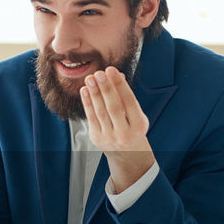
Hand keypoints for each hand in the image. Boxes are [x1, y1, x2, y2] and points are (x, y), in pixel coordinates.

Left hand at [79, 67, 155, 191]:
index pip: (129, 101)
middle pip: (114, 107)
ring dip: (94, 93)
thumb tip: (117, 75)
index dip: (119, 85)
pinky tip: (85, 90)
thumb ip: (126, 95)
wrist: (126, 153)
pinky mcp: (97, 138)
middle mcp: (125, 134)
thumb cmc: (132, 128)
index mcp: (138, 126)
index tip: (112, 71)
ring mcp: (109, 137)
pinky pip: (91, 117)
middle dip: (105, 88)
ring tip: (90, 78)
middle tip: (99, 73)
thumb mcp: (135, 113)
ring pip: (100, 112)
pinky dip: (87, 102)